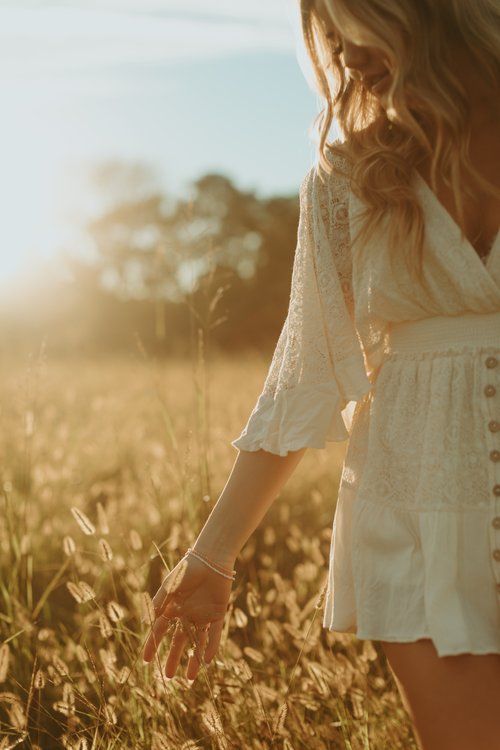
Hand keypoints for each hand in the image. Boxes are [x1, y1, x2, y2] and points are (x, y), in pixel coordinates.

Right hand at [141, 552, 233, 679]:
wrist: (211, 559)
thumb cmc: (187, 569)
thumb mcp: (170, 585)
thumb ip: (159, 602)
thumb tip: (148, 623)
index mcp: (173, 607)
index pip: (160, 631)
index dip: (153, 645)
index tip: (146, 661)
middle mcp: (187, 614)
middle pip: (179, 641)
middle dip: (173, 658)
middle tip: (168, 677)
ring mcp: (202, 615)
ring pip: (197, 642)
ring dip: (193, 659)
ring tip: (189, 679)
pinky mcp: (218, 614)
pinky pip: (214, 634)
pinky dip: (211, 647)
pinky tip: (207, 661)